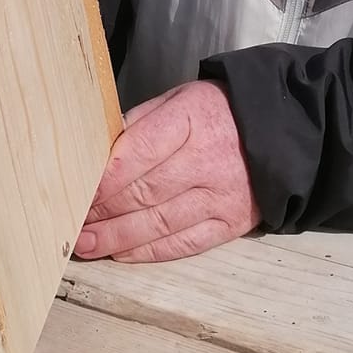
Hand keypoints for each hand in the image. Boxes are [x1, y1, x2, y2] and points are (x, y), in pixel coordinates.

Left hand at [74, 80, 259, 263]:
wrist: (281, 132)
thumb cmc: (218, 113)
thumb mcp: (179, 99)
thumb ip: (139, 124)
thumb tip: (98, 154)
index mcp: (192, 120)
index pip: (138, 151)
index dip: (103, 177)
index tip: (75, 190)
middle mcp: (208, 160)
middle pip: (145, 191)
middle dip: (103, 210)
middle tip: (71, 220)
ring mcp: (221, 196)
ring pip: (160, 223)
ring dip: (117, 237)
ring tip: (86, 244)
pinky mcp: (230, 224)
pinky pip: (184, 244)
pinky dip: (149, 252)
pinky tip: (121, 253)